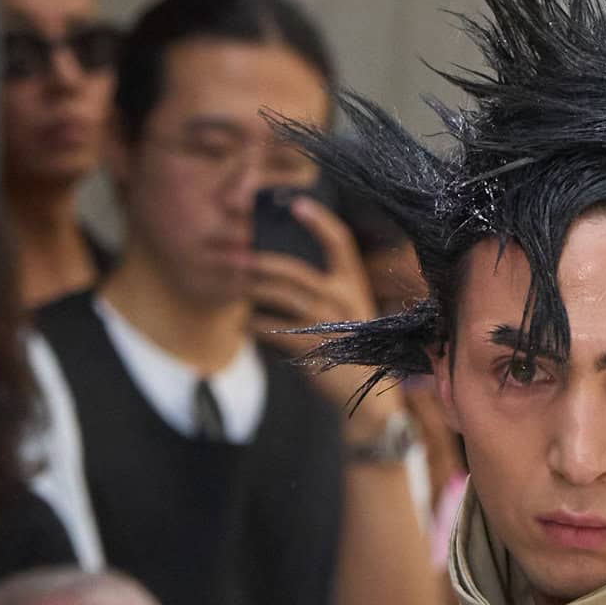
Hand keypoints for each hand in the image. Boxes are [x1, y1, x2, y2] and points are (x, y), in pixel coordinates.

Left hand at [248, 196, 395, 439]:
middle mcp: (344, 300)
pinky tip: (244, 324)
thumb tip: (283, 273)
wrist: (371, 400)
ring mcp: (330, 324)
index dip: (319, 221)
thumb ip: (326, 293)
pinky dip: (257, 325)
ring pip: (283, 295)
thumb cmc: (354, 353)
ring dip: (253, 288)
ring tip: (234, 284)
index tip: (296, 204)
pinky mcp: (316, 349)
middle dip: (261, 261)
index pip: (340, 243)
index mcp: (354, 286)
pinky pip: (277, 330)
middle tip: (236, 256)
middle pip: (295, 270)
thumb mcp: (351, 315)